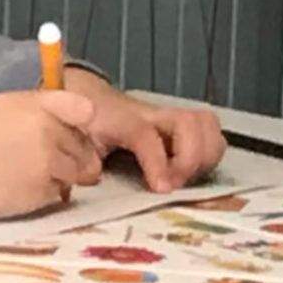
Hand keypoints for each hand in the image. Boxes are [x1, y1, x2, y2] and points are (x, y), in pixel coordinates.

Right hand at [0, 91, 103, 219]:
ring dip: (59, 177)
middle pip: (85, 149)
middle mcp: (47, 132)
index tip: (70, 132)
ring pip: (76, 174)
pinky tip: (13, 186)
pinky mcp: (39, 194)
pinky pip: (56, 195)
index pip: (84, 110)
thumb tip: (72, 130)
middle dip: (71, 157)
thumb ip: (38, 112)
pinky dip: (41, 194)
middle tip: (40, 161)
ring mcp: (46, 165)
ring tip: (23, 174)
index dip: (80, 125)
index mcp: (36, 105)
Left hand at [64, 72, 225, 192]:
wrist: (85, 94)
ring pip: (206, 124)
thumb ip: (81, 159)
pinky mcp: (180, 124)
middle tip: (175, 183)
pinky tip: (190, 171)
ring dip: (206, 154)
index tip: (162, 188)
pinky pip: (209, 131)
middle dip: (191, 157)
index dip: (158, 162)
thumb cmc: (80, 122)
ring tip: (186, 177)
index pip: (145, 134)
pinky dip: (209, 152)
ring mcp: (168, 116)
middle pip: (190, 122)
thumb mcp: (73, 140)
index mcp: (120, 118)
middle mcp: (151, 113)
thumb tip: (95, 178)